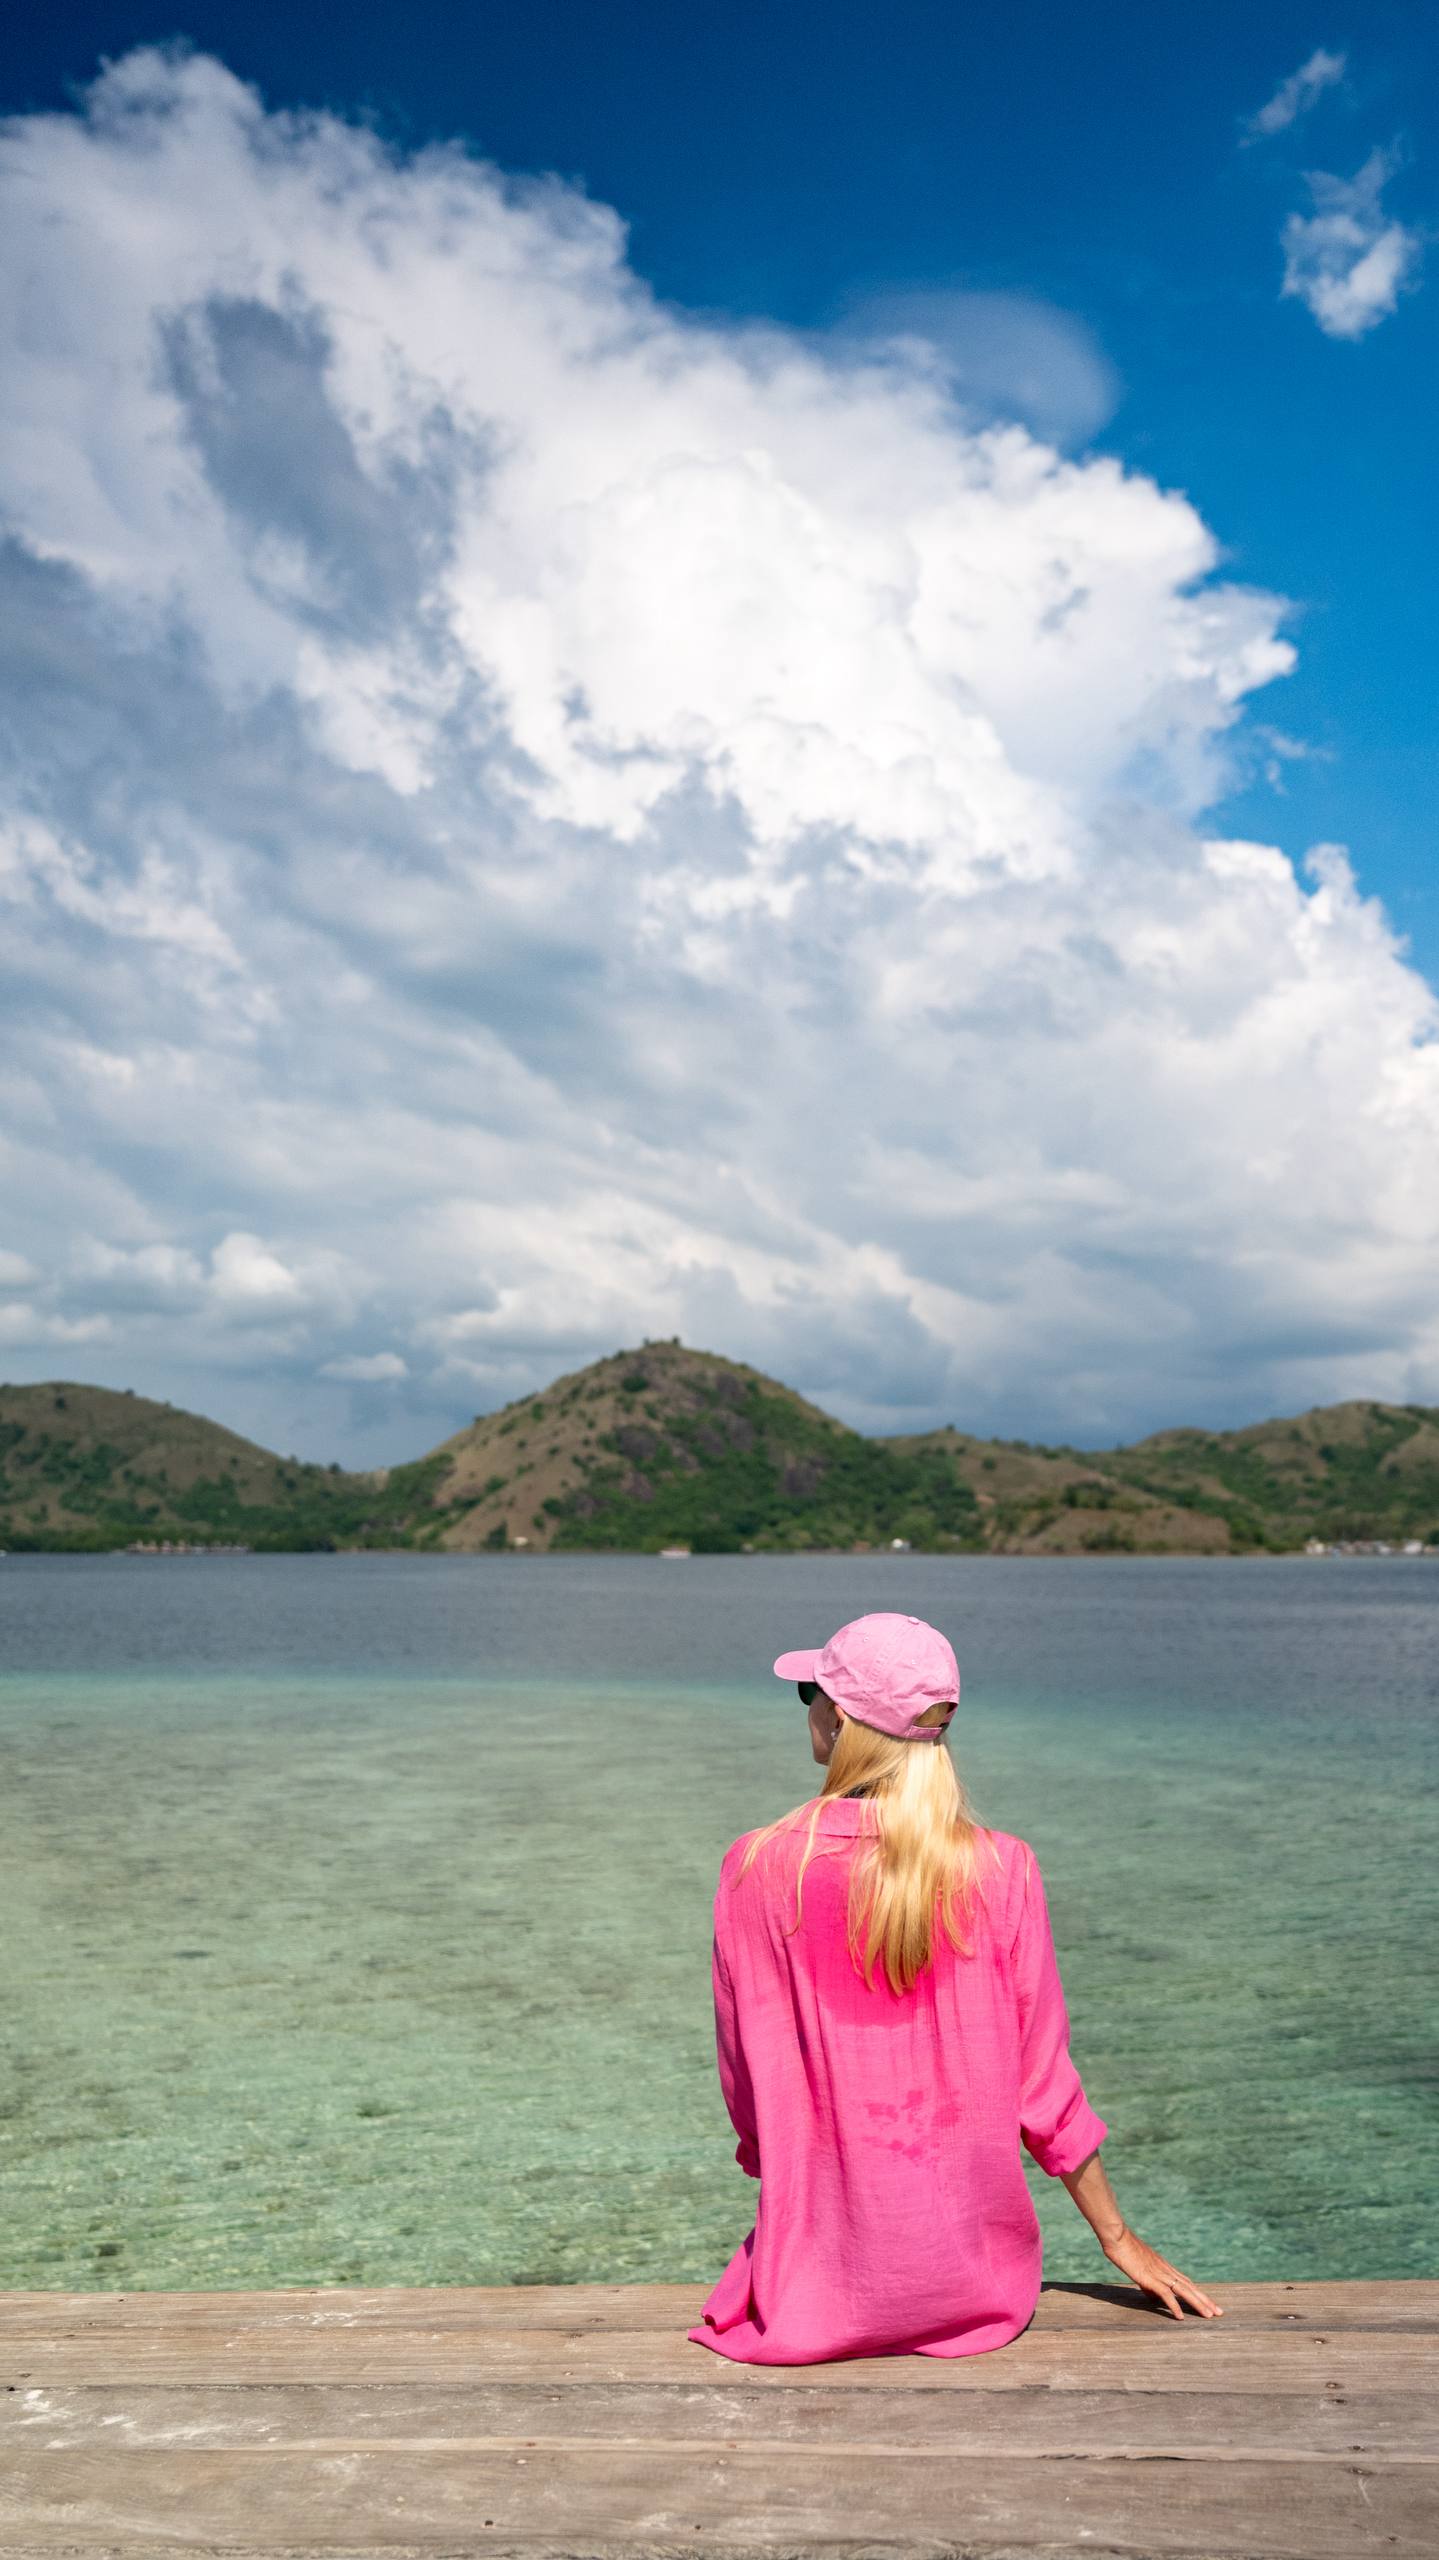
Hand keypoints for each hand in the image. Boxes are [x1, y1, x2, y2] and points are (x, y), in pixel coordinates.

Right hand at [1100, 2225, 1224, 2319]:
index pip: (1187, 2283)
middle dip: (1205, 2301)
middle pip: (1190, 2287)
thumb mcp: (1140, 2268)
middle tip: (1219, 2313)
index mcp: (1165, 2267)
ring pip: (1184, 2291)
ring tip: (1209, 2315)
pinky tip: (1181, 2317)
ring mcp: (1159, 2273)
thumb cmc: (1125, 2250)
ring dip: (1198, 2303)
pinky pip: (1166, 2294)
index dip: (1199, 2294)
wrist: (1117, 2237)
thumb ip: (1149, 2282)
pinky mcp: (1150, 2278)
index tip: (1210, 2303)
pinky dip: (1174, 2305)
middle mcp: (1166, 2270)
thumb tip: (1154, 2296)